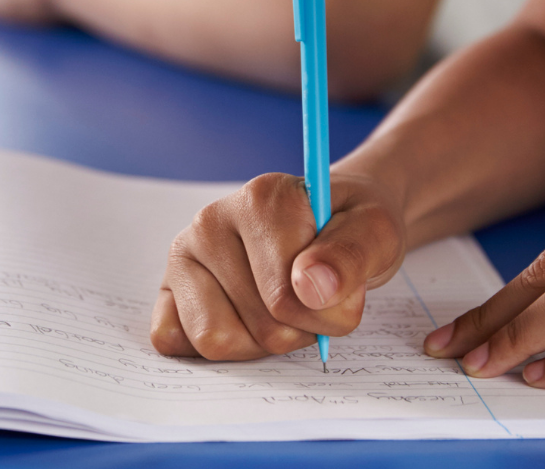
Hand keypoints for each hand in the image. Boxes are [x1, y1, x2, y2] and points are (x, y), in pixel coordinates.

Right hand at [151, 171, 407, 359]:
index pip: (288, 298)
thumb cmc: (350, 229)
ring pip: (215, 341)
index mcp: (262, 199)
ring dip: (260, 343)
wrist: (333, 221)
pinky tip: (241, 317)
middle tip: (313, 298)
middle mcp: (212, 220)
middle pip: (258, 326)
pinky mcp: (168, 286)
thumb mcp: (376, 234)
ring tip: (281, 308)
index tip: (343, 288)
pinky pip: (174, 341)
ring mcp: (184, 254)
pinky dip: (217, 344)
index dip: (327, 313)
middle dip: (298, 330)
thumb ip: (353, 255)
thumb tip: (311, 287)